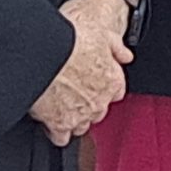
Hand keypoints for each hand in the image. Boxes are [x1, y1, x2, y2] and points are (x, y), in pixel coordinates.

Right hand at [30, 0, 133, 145]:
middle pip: (99, 111)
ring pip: (81, 125)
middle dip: (88, 104)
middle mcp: (99, 101)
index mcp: (112, 80)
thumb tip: (126, 56)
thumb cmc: (70, 41)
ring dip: (73, 118)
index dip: (103, 87)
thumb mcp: (101, 33)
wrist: (44, 53)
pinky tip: (49, 118)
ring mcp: (80, 115)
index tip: (93, 83)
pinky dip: (56, 130)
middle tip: (73, 92)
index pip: (116, 92)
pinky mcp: (60, 125)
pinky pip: (61, 136)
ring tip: (60, 104)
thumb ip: (116, 47)